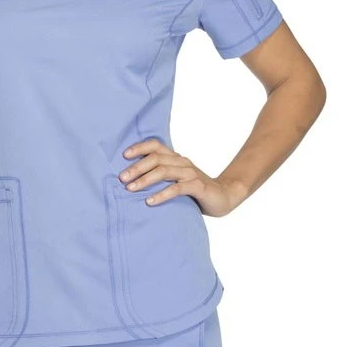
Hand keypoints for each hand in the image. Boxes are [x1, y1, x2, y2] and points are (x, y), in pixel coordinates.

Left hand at [119, 138, 243, 217]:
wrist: (224, 196)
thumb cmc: (195, 189)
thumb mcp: (177, 179)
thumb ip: (161, 176)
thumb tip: (133, 179)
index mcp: (176, 158)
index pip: (156, 146)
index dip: (139, 148)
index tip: (124, 155)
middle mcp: (182, 162)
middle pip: (156, 158)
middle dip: (136, 167)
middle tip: (122, 178)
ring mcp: (190, 173)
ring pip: (163, 171)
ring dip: (145, 179)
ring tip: (130, 189)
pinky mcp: (197, 186)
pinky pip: (176, 188)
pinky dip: (161, 194)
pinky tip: (149, 201)